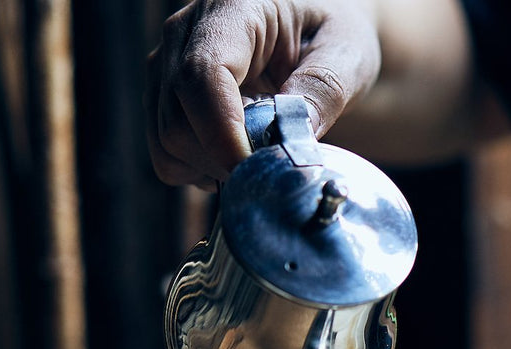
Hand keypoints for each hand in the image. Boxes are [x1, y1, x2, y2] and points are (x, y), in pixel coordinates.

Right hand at [145, 0, 380, 188]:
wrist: (310, 30)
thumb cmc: (328, 32)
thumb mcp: (347, 49)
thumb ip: (324, 88)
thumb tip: (293, 135)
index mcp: (232, 10)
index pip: (202, 75)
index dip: (221, 134)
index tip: (254, 169)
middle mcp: (185, 33)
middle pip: (177, 119)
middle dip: (223, 160)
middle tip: (273, 168)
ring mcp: (167, 66)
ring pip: (167, 142)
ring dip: (213, 168)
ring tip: (259, 153)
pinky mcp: (164, 96)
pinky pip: (166, 155)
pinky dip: (199, 170)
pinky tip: (236, 153)